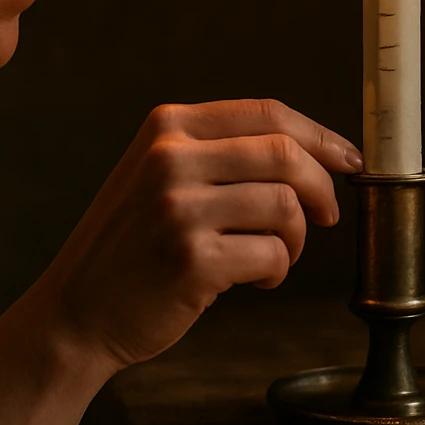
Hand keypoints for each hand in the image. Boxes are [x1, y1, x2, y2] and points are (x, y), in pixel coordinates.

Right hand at [32, 99, 358, 373]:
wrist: (75, 312)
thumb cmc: (130, 247)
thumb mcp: (159, 175)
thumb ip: (220, 154)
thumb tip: (311, 153)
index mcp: (167, 127)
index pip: (267, 113)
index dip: (321, 136)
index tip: (348, 159)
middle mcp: (170, 158)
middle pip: (285, 154)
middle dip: (321, 188)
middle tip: (325, 216)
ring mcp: (178, 208)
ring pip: (285, 205)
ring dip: (296, 237)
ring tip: (276, 255)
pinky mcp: (191, 259)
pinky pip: (271, 254)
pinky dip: (277, 270)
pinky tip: (256, 279)